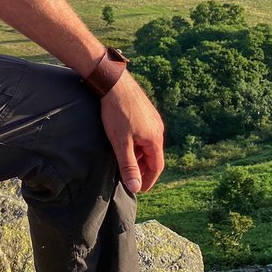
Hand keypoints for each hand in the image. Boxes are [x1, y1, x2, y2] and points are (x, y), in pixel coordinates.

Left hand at [99, 73, 164, 193]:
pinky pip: (144, 133)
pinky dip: (136, 143)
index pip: (157, 166)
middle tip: (129, 178)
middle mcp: (157, 128)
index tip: (139, 190)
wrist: (113, 82)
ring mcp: (152, 118)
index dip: (148, 180)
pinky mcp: (144, 111)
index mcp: (155, 138)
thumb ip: (128, 166)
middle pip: (153, 156)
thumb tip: (136, 187)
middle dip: (142, 169)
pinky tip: (124, 143)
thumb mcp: (120, 142)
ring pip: (148, 144)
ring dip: (138, 156)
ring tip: (124, 162)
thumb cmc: (117, 112)